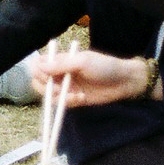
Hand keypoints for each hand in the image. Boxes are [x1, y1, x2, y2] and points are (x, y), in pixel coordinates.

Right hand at [32, 49, 154, 106]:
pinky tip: (81, 98)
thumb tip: (39, 66)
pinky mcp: (74, 99)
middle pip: (39, 81)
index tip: (47, 75)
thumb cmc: (105, 66)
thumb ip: (60, 65)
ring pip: (48, 95)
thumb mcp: (82, 62)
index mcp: (60, 60)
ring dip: (57, 96)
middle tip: (57, 88)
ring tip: (73, 95)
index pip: (38, 64)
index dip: (38, 71)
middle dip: (46, 87)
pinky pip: (62, 104)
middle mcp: (60, 73)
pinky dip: (68, 102)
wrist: (125, 82)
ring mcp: (67, 87)